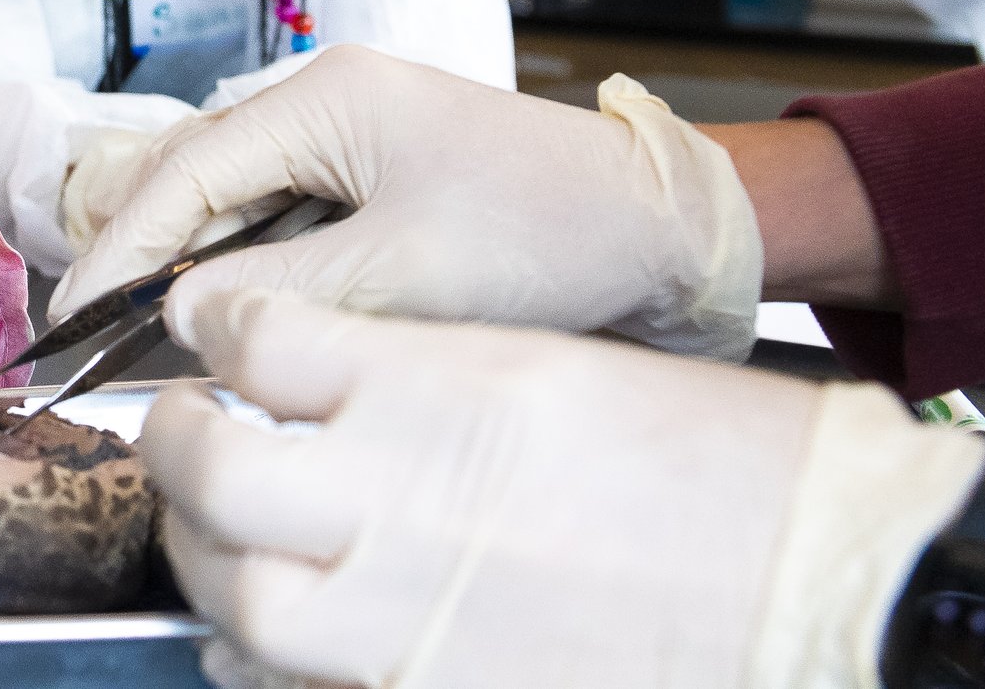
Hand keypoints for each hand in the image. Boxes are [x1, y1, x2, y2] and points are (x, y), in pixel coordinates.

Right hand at [51, 44, 761, 358]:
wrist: (668, 230)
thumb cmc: (554, 230)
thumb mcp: (409, 272)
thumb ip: (282, 289)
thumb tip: (176, 314)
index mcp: (326, 95)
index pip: (185, 170)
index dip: (120, 247)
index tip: (75, 316)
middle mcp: (324, 102)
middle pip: (194, 177)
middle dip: (140, 252)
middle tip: (93, 334)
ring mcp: (347, 139)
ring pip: (231, 201)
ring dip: (191, 264)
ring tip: (142, 335)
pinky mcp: (371, 181)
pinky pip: (278, 221)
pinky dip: (243, 269)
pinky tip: (225, 319)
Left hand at [143, 290, 984, 688]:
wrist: (812, 571)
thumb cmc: (696, 457)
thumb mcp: (535, 362)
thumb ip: (400, 372)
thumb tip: (294, 380)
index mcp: (433, 392)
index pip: (258, 339)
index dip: (220, 331)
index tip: (217, 335)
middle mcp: (404, 502)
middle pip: (213, 472)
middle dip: (172, 445)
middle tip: (180, 426)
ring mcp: (413, 618)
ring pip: (235, 599)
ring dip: (201, 558)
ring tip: (209, 529)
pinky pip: (289, 686)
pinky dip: (252, 656)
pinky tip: (261, 627)